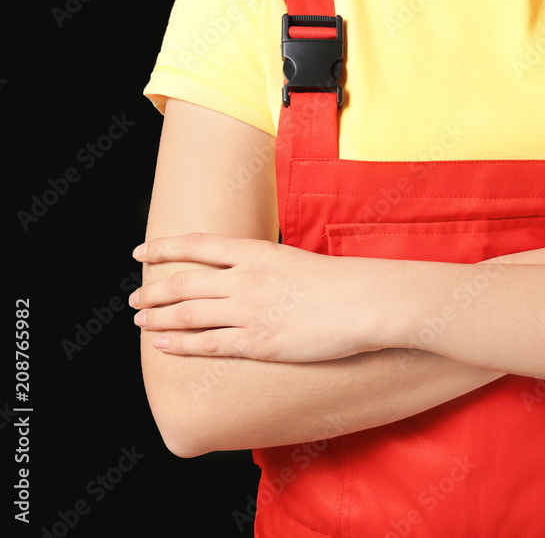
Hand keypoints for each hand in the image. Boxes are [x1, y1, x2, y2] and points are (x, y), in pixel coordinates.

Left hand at [130, 233, 381, 360]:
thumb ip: (263, 265)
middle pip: (184, 282)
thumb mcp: (293, 260)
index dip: (164, 248)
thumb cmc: (338, 282)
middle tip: (135, 300)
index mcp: (256, 252)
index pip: (197, 245)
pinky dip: (179, 344)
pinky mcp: (259, 341)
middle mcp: (246, 278)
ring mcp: (250, 311)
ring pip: (189, 314)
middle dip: (153, 291)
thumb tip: (240, 273)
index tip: (141, 252)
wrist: (364, 302)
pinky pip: (208, 344)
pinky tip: (162, 345)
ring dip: (158, 318)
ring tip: (141, 322)